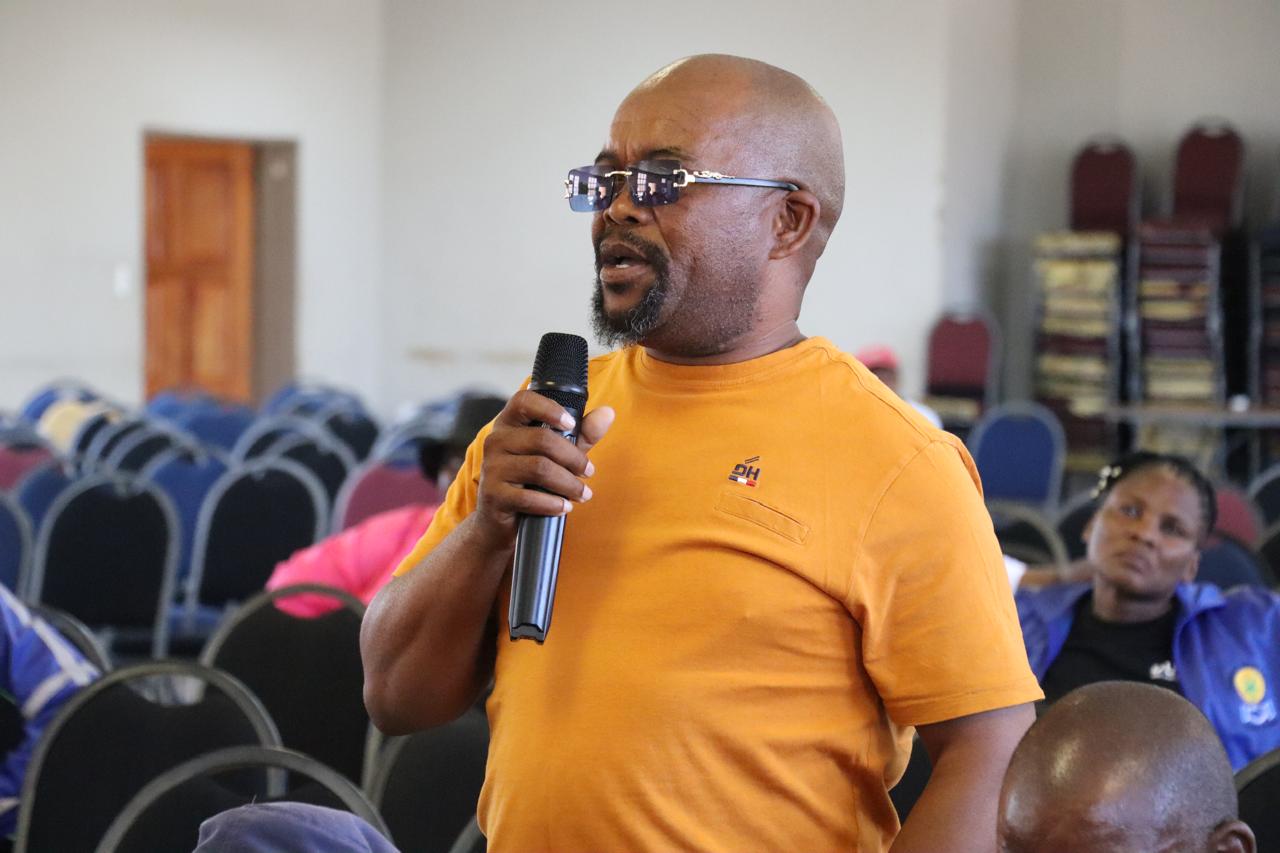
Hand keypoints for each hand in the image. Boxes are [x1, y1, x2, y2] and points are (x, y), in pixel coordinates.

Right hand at [472, 390, 614, 543]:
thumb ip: (582, 434)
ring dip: (569, 484)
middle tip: (589, 472)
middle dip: (573, 458)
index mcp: (509, 424)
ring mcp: (491, 468)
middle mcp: (495, 441)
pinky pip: (528, 497)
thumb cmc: (531, 480)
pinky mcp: (493, 495)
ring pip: (539, 468)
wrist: (501, 519)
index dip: (550, 409)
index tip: (572, 424)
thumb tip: (608, 413)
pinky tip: (564, 507)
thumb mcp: (558, 454)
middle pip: (542, 439)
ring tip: (583, 494)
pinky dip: (553, 504)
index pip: (524, 401)